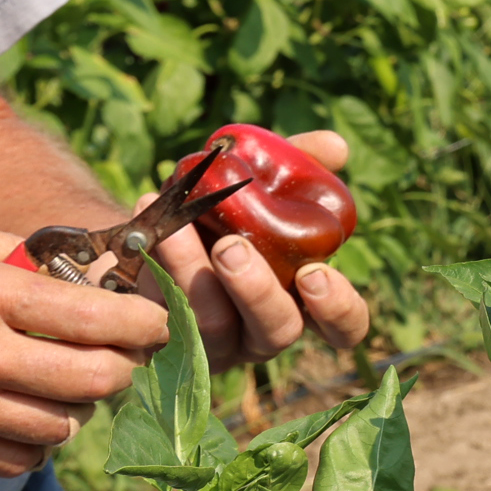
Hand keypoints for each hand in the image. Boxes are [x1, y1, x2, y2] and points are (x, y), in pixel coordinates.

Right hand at [0, 211, 168, 475]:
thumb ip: (8, 251)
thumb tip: (77, 266)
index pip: (97, 316)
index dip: (144, 322)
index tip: (153, 321)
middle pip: (97, 378)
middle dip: (124, 366)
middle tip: (119, 354)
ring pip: (64, 424)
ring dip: (80, 405)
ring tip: (66, 380)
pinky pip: (21, 459)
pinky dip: (38, 442)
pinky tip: (28, 414)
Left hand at [154, 127, 373, 366]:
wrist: (163, 226)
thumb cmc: (234, 209)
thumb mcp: (269, 183)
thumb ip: (304, 164)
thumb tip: (335, 147)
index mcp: (302, 301)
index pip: (343, 327)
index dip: (337, 310)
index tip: (314, 273)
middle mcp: (262, 330)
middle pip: (276, 331)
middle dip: (255, 291)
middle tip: (230, 247)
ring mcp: (214, 343)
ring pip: (210, 325)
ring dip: (192, 271)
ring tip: (176, 224)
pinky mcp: (165, 337)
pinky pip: (160, 314)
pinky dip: (153, 262)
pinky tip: (147, 215)